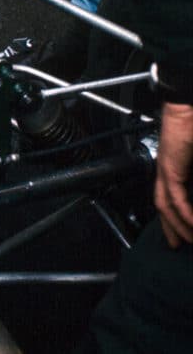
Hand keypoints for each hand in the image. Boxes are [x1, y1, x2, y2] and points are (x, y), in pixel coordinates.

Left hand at [155, 101, 192, 246]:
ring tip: (189, 241)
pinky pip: (175, 198)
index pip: (172, 198)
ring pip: (167, 206)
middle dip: (171, 228)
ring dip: (177, 226)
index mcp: (176, 168)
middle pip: (164, 206)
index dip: (176, 217)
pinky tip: (192, 226)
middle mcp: (167, 170)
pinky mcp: (170, 168)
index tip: (184, 234)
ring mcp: (167, 169)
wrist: (188, 108)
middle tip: (177, 245)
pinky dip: (184, 214)